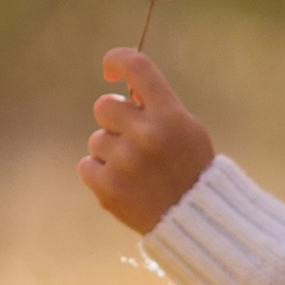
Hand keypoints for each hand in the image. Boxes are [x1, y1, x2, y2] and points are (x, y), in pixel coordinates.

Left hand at [82, 49, 213, 232]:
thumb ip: (158, 106)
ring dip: (111, 152)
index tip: (110, 70)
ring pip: (97, 140)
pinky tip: (124, 185)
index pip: (136, 67)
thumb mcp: (188, 130)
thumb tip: (127, 89)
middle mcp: (146, 134)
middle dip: (114, 121)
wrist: (197, 223)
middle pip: (104, 106)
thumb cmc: (191, 170)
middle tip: (132, 139)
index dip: (117, 60)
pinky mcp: (108, 188)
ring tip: (137, 172)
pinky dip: (101, 175)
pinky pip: (87, 165)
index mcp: (170, 115)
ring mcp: (125, 162)